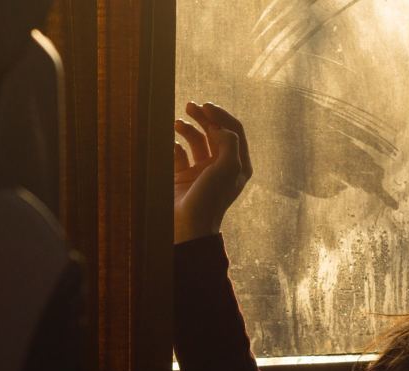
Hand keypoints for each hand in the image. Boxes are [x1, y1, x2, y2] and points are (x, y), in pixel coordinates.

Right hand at [173, 102, 252, 243]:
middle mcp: (221, 166)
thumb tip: (220, 127)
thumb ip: (229, 142)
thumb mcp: (228, 168)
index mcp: (237, 164)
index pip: (233, 130)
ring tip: (177, 122)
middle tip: (191, 105)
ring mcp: (202, 171)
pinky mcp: (183, 177)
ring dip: (188, 128)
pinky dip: (175, 145)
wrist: (188, 227)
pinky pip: (179, 154)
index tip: (206, 106)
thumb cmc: (210, 199)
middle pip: (215, 132)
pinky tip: (171, 142)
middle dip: (204, 117)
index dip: (221, 115)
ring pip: (196, 141)